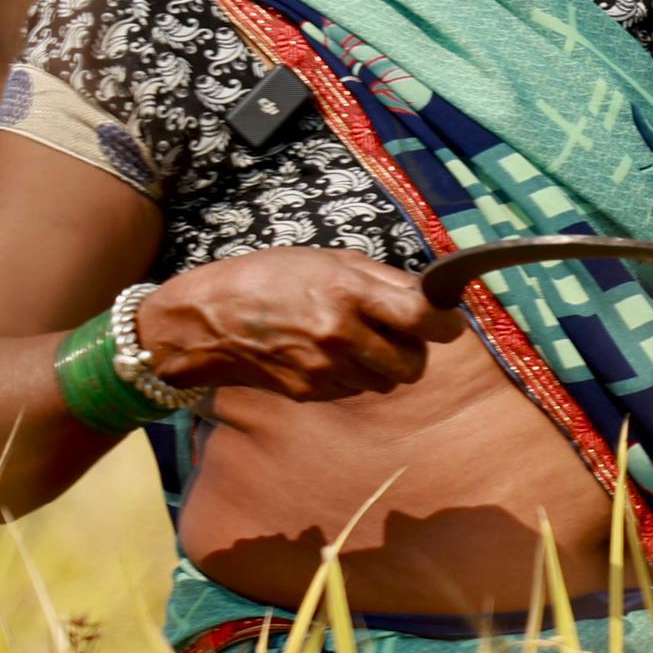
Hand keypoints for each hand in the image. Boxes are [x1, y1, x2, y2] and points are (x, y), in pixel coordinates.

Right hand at [131, 250, 464, 402]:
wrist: (205, 322)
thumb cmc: (270, 278)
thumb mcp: (331, 260)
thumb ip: (385, 280)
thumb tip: (432, 295)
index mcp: (349, 295)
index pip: (423, 320)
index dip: (445, 323)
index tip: (446, 320)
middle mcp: (340, 336)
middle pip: (414, 365)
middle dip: (418, 351)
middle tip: (406, 334)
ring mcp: (324, 370)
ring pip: (387, 382)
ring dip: (387, 366)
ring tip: (363, 341)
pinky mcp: (310, 393)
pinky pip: (356, 389)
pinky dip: (357, 376)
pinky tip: (334, 354)